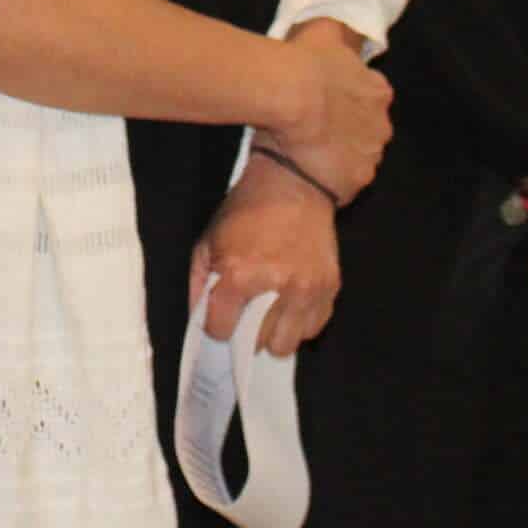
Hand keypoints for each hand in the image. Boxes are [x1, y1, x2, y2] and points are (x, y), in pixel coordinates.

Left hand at [195, 154, 340, 353]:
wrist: (295, 184)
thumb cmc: (246, 210)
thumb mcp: (208, 239)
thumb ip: (198, 283)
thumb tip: (199, 319)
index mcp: (239, 275)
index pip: (220, 330)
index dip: (215, 326)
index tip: (219, 318)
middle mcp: (274, 288)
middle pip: (255, 343)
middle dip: (245, 332)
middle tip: (245, 314)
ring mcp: (306, 291)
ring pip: (286, 344)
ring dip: (274, 333)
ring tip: (270, 313)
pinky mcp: (329, 289)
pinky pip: (313, 328)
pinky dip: (300, 323)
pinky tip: (291, 304)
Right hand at [255, 30, 391, 203]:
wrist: (291, 97)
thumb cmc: (304, 62)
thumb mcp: (323, 35)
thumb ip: (336, 33)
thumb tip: (337, 29)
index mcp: (378, 91)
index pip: (369, 99)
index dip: (345, 102)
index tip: (324, 103)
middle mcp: (382, 125)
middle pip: (366, 132)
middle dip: (345, 132)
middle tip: (312, 130)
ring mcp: (371, 156)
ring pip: (355, 159)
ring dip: (336, 157)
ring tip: (304, 154)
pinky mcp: (356, 181)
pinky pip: (343, 183)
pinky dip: (329, 180)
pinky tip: (305, 173)